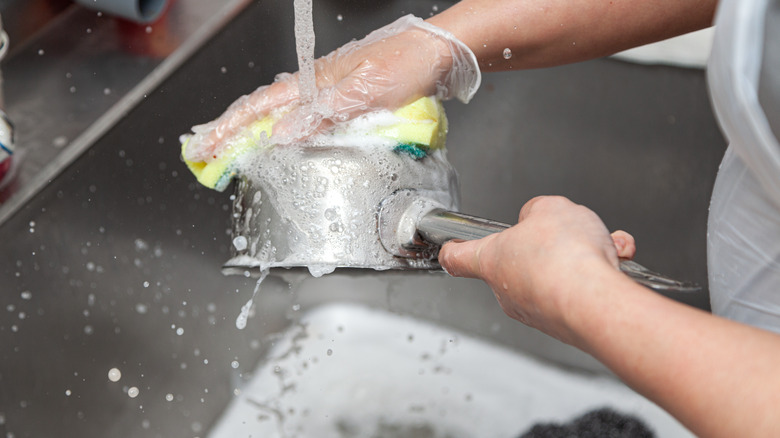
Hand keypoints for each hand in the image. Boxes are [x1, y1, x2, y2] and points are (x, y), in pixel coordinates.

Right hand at [183, 15, 479, 162]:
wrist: (438, 53)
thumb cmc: (406, 64)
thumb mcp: (365, 91)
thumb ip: (324, 112)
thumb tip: (283, 134)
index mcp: (313, 81)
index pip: (259, 107)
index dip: (228, 129)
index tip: (204, 148)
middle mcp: (315, 86)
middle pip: (262, 110)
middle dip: (231, 132)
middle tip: (206, 154)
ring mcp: (328, 92)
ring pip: (280, 113)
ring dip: (253, 131)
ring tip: (231, 148)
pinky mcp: (344, 99)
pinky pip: (303, 117)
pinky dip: (284, 129)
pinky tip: (283, 139)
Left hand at [438, 196, 635, 341]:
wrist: (598, 302)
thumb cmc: (565, 259)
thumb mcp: (549, 208)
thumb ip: (538, 211)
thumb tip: (538, 220)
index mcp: (491, 260)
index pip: (458, 257)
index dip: (453, 249)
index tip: (449, 248)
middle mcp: (509, 291)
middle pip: (520, 263)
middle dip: (547, 246)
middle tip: (567, 234)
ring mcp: (536, 311)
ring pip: (558, 275)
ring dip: (582, 258)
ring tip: (599, 247)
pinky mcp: (565, 324)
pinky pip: (581, 291)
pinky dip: (600, 274)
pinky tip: (613, 263)